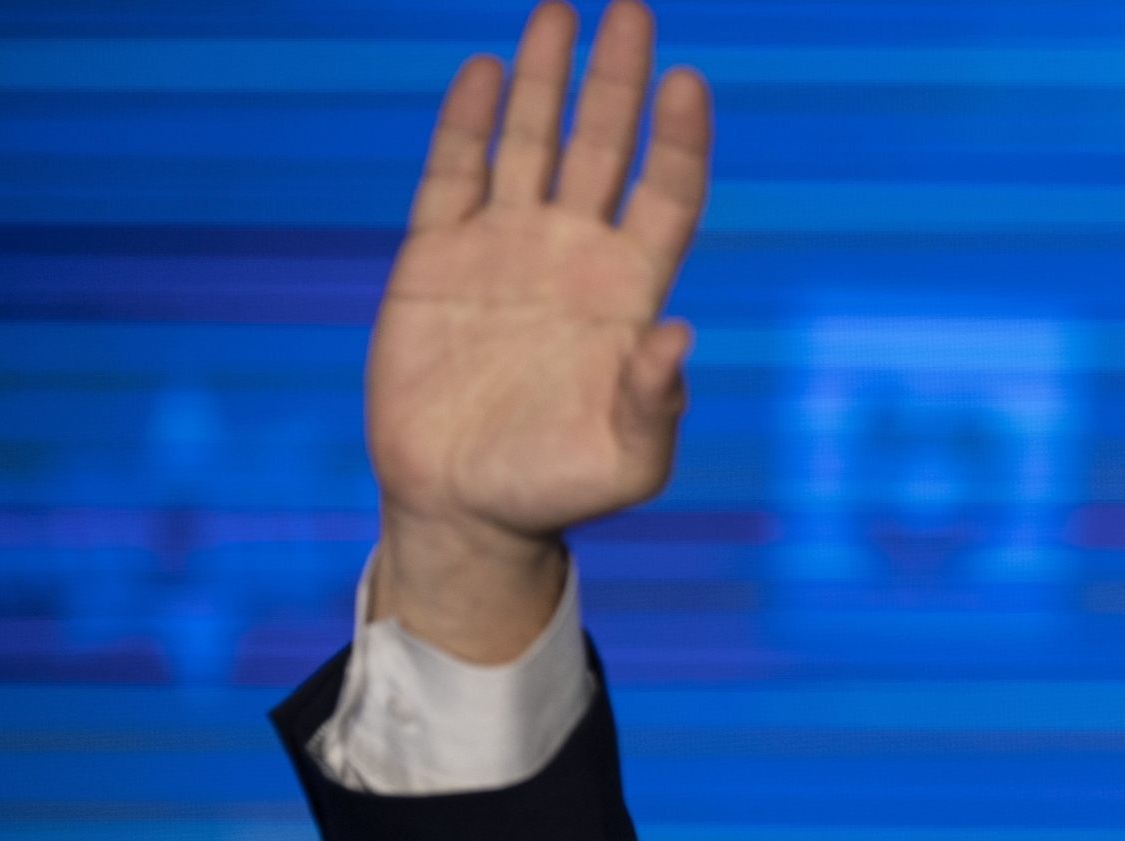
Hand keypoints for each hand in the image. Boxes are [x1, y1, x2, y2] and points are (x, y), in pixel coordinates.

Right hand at [364, 1, 709, 660]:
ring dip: (546, 79)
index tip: (688, 83)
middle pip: (603, 147)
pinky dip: (467, 123)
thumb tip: (678, 336)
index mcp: (628, 293)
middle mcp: (573, 255)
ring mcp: (504, 248)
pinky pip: (454, 174)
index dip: (679, 141)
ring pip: (531, 143)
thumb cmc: (558, 491)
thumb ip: (656, 404)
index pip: (666, 194)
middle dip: (617, 80)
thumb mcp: (627, 463)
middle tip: (631, 9)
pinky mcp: (436, 258)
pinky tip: (486, 72)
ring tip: (560, 10)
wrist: (463, 508)